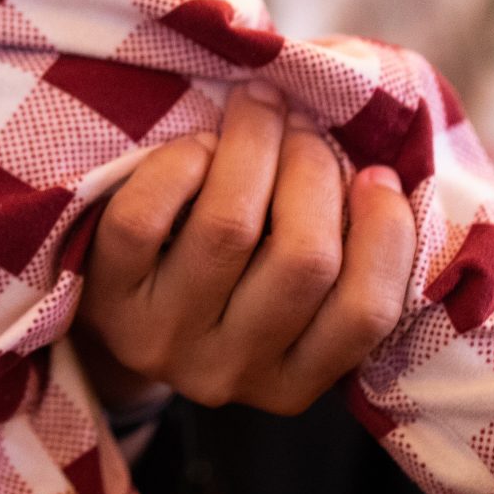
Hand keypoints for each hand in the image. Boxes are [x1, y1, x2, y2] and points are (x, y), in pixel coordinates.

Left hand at [76, 83, 415, 414]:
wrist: (114, 308)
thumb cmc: (228, 277)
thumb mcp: (286, 291)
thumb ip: (340, 247)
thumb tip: (381, 175)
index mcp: (294, 382)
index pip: (367, 313)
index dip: (385, 231)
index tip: (375, 174)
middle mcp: (230, 372)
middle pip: (304, 257)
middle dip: (314, 168)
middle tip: (302, 126)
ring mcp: (163, 340)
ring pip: (228, 225)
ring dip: (254, 145)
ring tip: (258, 110)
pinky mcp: (107, 298)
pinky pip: (146, 217)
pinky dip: (181, 162)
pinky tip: (200, 148)